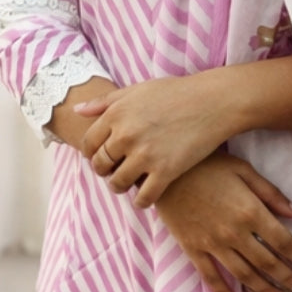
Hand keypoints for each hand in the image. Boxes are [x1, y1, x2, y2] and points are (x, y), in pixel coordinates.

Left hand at [76, 74, 229, 208]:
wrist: (213, 102)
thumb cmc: (176, 93)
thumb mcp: (137, 90)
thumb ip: (105, 102)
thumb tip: (77, 111)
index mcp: (116, 114)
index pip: (89, 144)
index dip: (92, 154)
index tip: (102, 158)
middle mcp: (126, 135)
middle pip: (101, 166)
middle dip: (105, 172)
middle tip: (115, 172)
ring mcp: (145, 155)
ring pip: (118, 184)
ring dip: (120, 188)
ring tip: (128, 185)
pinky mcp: (165, 171)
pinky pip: (143, 197)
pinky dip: (141, 201)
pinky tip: (147, 196)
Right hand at [154, 151, 291, 291]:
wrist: (164, 171)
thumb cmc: (207, 164)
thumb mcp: (244, 170)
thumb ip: (271, 194)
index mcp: (251, 211)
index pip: (283, 241)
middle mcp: (235, 233)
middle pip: (267, 262)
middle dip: (287, 277)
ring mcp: (212, 244)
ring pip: (243, 274)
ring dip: (263, 289)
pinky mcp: (192, 249)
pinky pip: (210, 277)